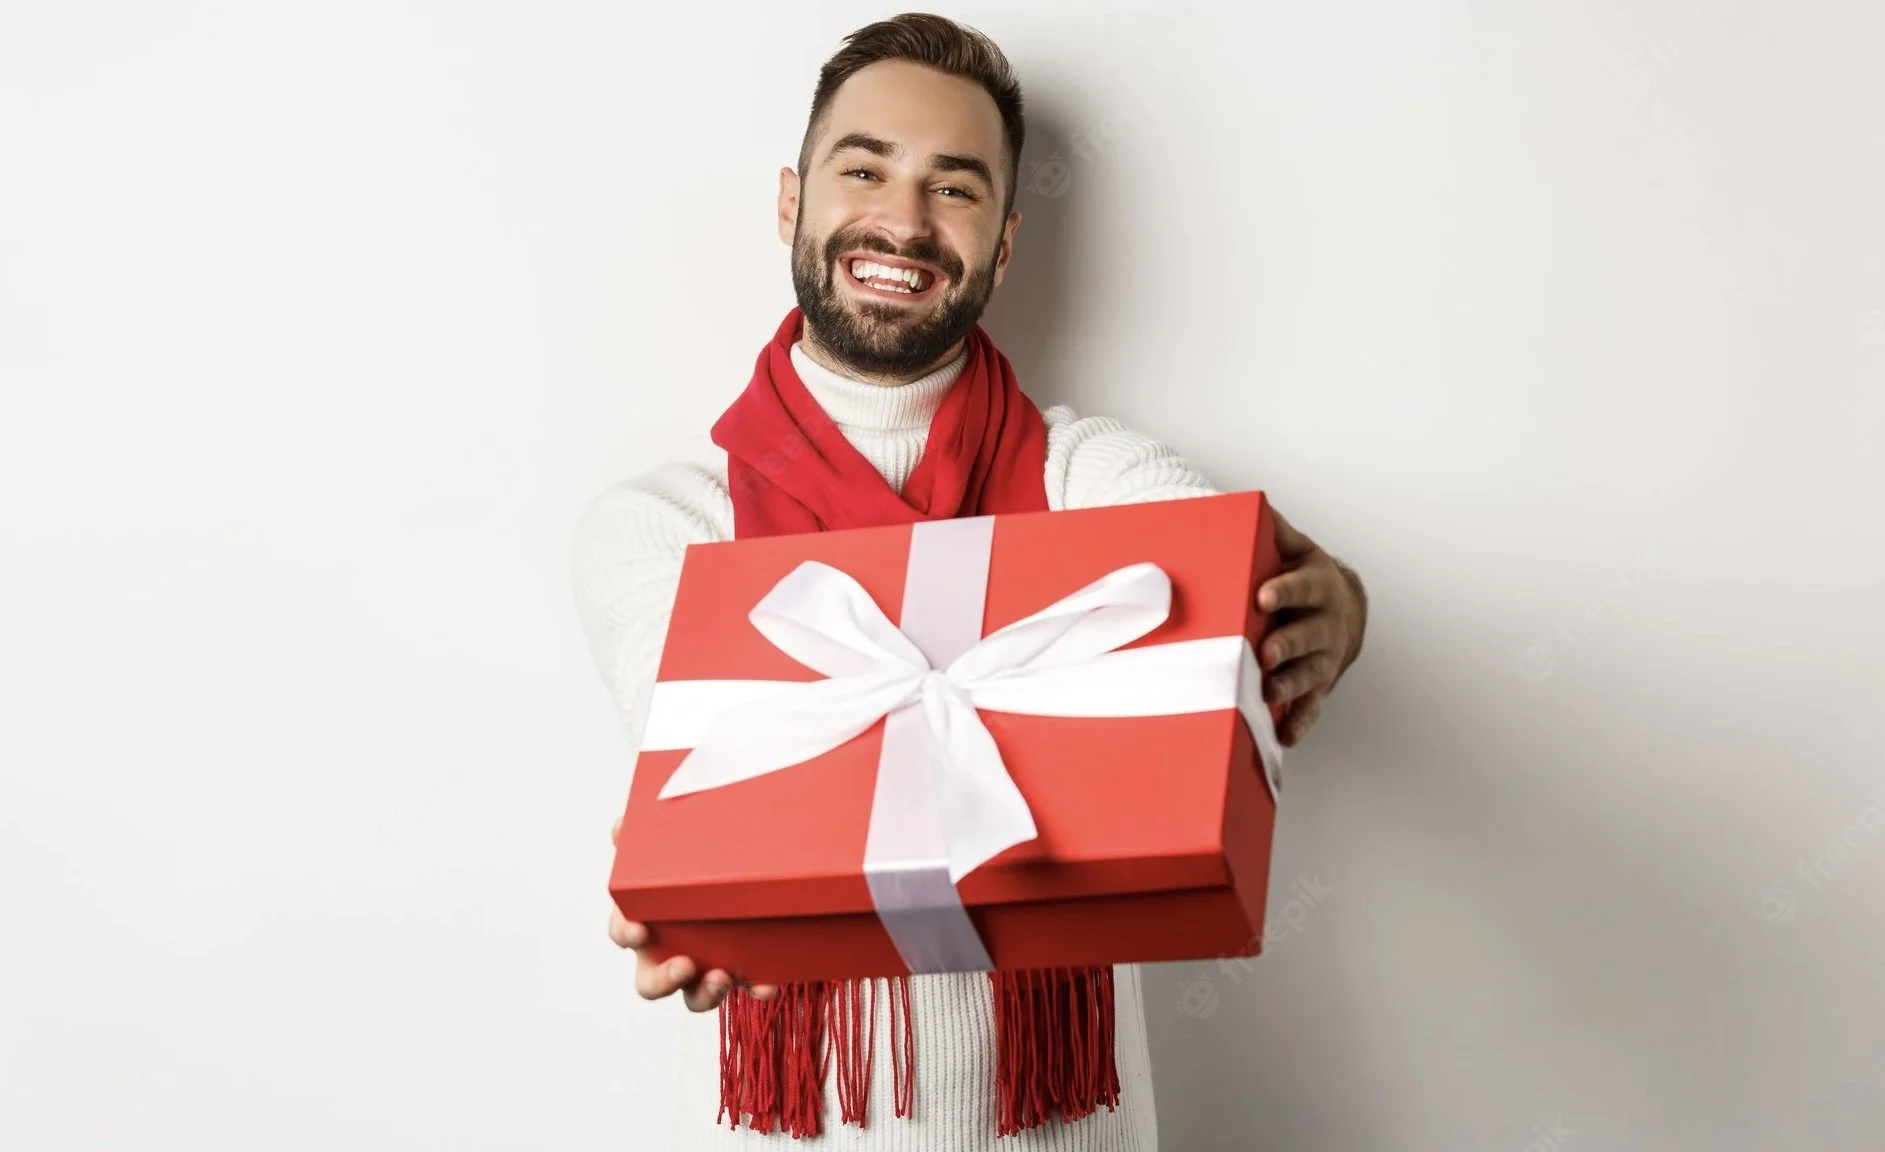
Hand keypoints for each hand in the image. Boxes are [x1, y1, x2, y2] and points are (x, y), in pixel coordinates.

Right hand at [608, 814, 776, 1010]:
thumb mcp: (669, 848)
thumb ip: (642, 838)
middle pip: (650, 981)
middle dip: (664, 979)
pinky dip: (754, 987)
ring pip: (693, 996)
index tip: (640, 929)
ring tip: (723, 977)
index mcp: (646, 920)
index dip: (627, 933)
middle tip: (684, 965)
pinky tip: (767, 983)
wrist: (739, 872)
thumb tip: (621, 823)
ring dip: (706, 993)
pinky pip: (743, 988)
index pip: (624, 932)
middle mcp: (666, 952)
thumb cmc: (690, 867)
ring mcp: (701, 968)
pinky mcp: (735, 972)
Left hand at [1254, 507, 1366, 746]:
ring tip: (1268, 694)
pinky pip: (1311, 707)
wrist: (1346, 611)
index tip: (1263, 596)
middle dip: (1288, 645)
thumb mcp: (1296, 551)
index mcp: (1318, 587)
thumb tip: (1255, 504)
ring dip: (1290, 686)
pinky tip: (1284, 736)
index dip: (1284, 591)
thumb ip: (1276, 533)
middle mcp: (1326, 624)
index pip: (1301, 588)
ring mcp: (1325, 659)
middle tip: (1266, 652)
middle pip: (1308, 636)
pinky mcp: (1319, 686)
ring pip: (1310, 674)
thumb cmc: (1306, 579)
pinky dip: (1299, 723)